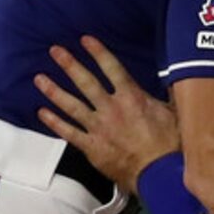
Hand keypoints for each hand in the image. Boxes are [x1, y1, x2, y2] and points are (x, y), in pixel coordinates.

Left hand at [35, 36, 176, 191]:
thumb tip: (173, 80)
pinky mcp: (92, 147)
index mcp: (132, 97)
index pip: (112, 68)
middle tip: (54, 51)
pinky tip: (42, 112)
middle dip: (69, 64)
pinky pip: (69, 132)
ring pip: (72, 105)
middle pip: (86, 82)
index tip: (85, 40)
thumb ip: (165, 95)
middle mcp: (111, 108)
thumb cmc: (170, 146)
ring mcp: (99, 128)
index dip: (98, 52)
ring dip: (54, 91)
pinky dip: (54, 122)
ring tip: (39, 79)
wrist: (159, 174)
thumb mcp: (173, 114)